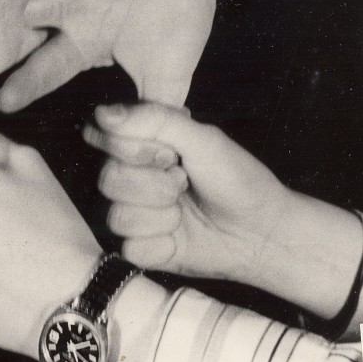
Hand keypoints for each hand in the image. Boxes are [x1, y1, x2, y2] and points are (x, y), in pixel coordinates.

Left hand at [0, 0, 227, 111]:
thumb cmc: (177, 9)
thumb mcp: (169, 69)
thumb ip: (155, 110)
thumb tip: (146, 153)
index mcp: (80, 36)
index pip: (45, 65)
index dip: (26, 83)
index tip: (2, 104)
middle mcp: (68, 1)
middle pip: (26, 16)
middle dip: (1, 26)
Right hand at [83, 102, 362, 317]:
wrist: (262, 231)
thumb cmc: (237, 178)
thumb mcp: (203, 139)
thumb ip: (154, 120)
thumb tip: (102, 113)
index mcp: (138, 143)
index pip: (100, 136)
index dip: (133, 147)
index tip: (170, 151)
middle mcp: (128, 176)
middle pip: (108, 178)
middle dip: (155, 184)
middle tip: (184, 180)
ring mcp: (131, 213)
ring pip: (117, 216)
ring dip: (162, 215)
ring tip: (185, 210)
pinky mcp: (139, 249)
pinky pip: (131, 247)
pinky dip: (163, 244)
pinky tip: (180, 237)